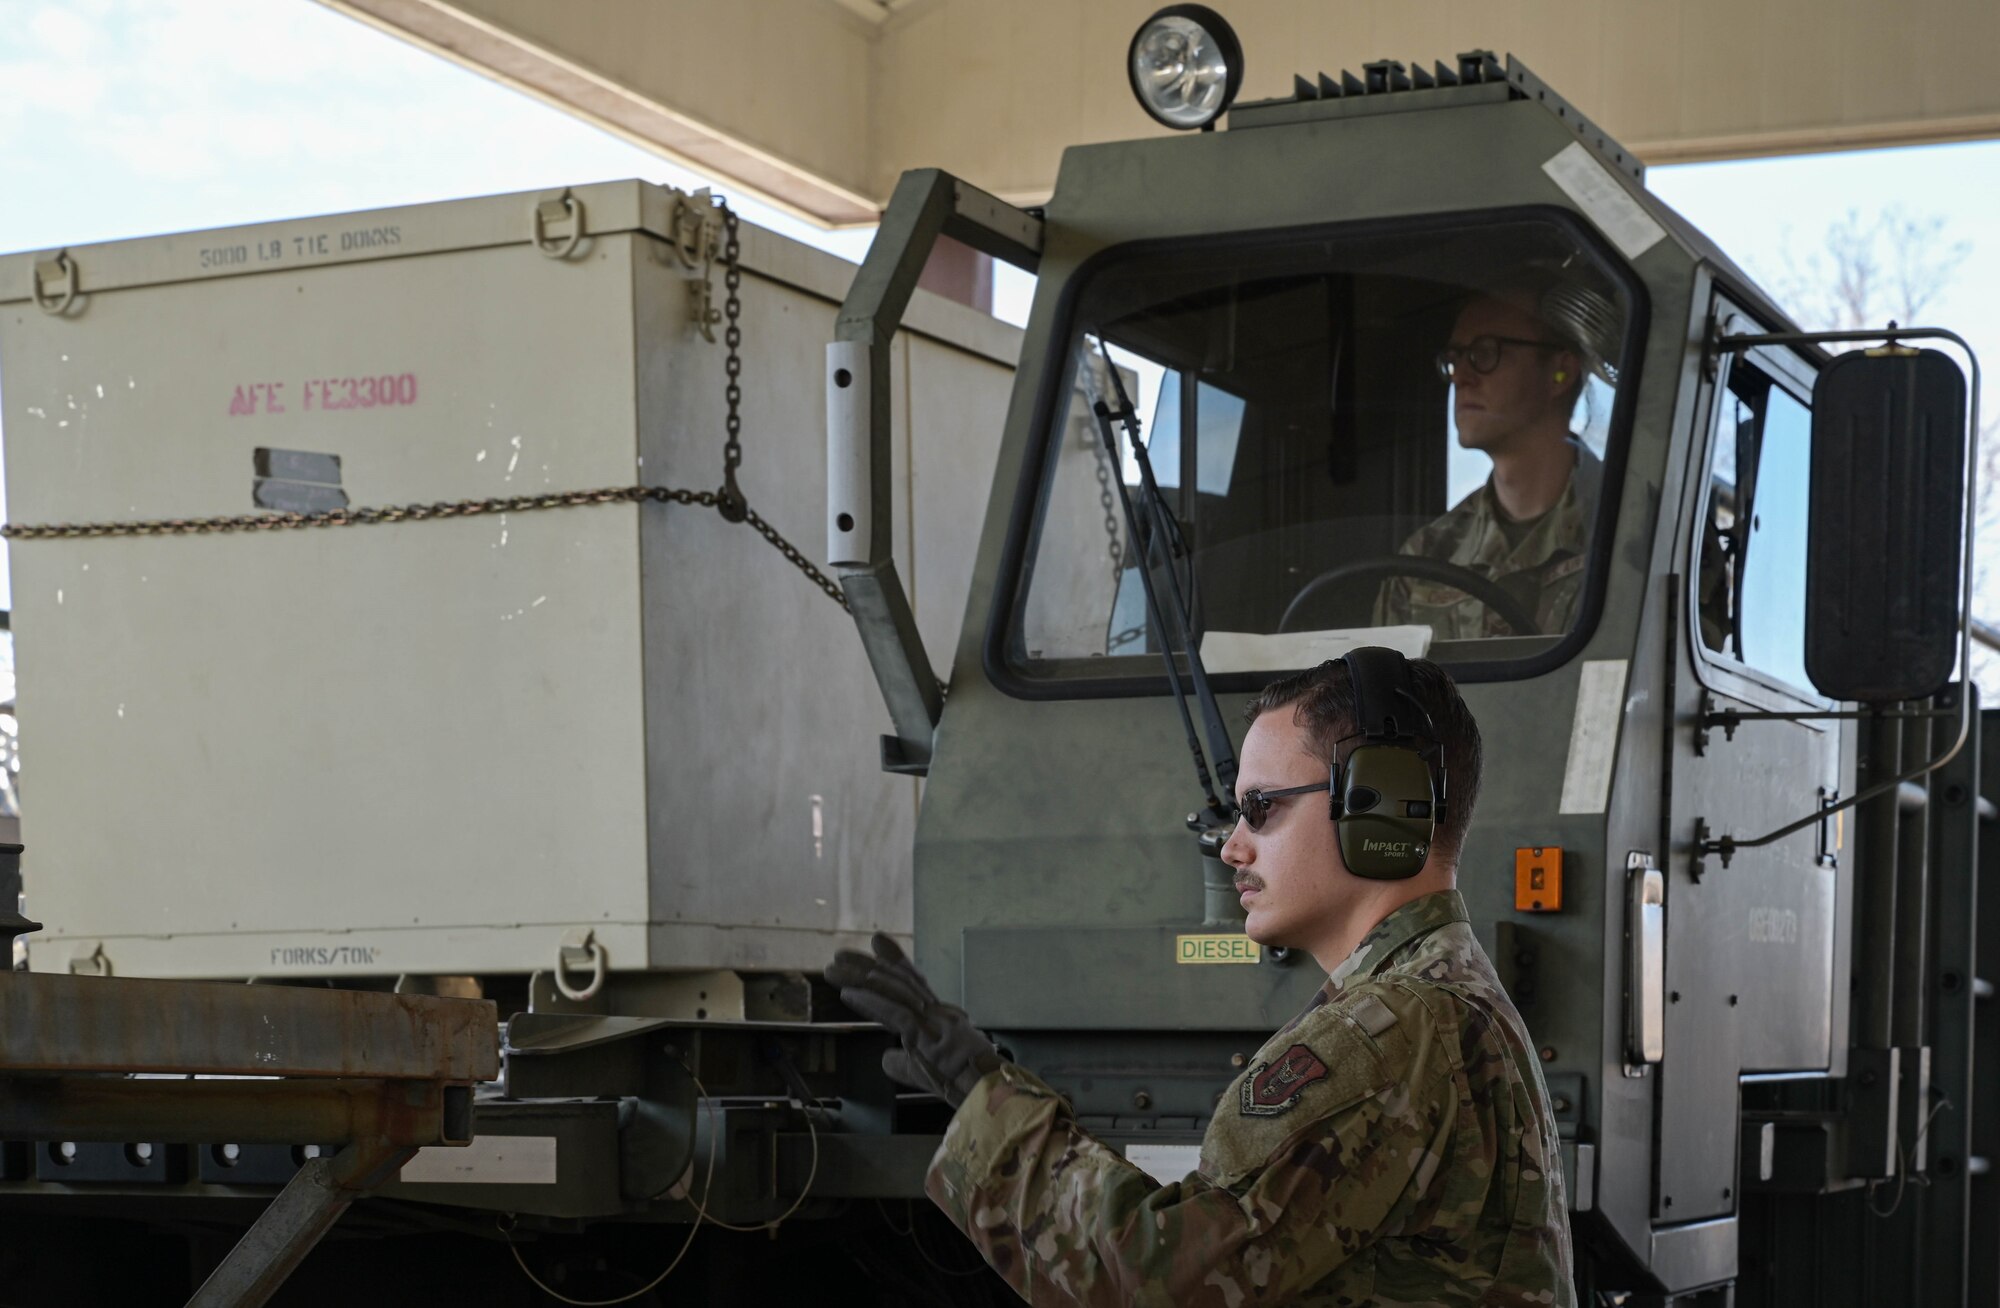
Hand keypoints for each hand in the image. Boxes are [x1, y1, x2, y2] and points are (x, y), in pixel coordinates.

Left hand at [825, 933, 1002, 1106]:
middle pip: (896, 980)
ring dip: (859, 978)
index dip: (893, 960)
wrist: (987, 1089)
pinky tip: (849, 994)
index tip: (877, 943)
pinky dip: (871, 1002)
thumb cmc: (964, 1082)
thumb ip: (902, 1063)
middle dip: (866, 964)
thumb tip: (884, 1058)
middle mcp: (934, 1010)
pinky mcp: (927, 1034)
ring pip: (893, 991)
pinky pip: (895, 1013)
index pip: (911, 982)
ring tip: (834, 968)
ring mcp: (932, 1020)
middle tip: (840, 953)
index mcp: (937, 1016)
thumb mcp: (925, 1071)